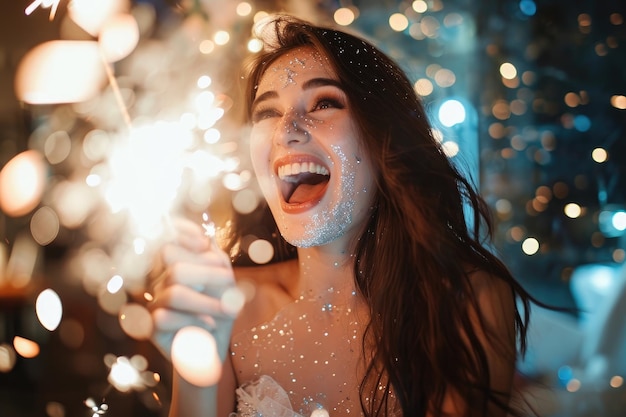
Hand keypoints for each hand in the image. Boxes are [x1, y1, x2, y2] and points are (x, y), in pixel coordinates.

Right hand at [147, 217, 236, 362]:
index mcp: (173, 263)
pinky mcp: (150, 327)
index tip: (204, 242)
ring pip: (174, 292)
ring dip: (207, 301)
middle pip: (168, 258)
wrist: (213, 348)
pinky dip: (194, 320)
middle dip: (207, 270)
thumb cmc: (219, 310)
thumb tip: (205, 239)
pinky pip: (165, 317)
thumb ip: (215, 257)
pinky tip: (210, 325)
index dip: (180, 232)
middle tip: (229, 281)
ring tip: (229, 311)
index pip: (164, 237)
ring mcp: (152, 302)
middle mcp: (157, 279)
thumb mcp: (225, 280)